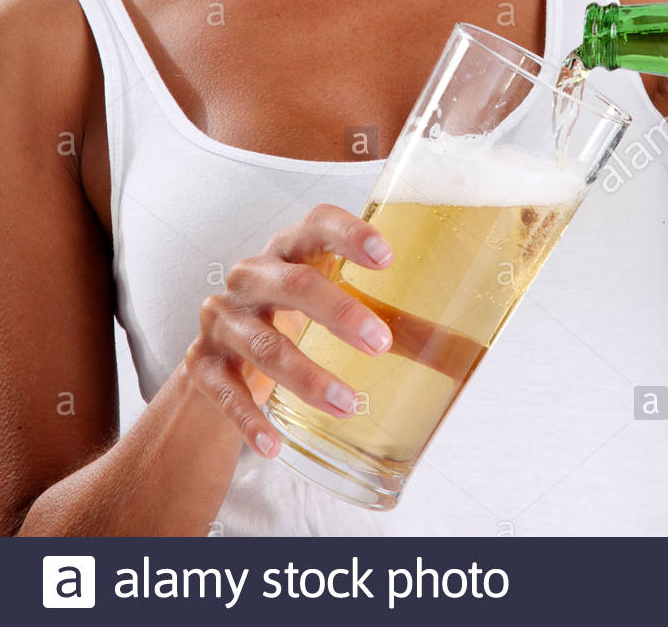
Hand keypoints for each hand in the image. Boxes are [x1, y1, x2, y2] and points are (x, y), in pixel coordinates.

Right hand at [184, 204, 393, 458]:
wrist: (221, 364)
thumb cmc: (295, 322)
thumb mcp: (338, 313)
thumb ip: (398, 326)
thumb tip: (465, 348)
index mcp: (292, 251)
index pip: (317, 224)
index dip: (349, 233)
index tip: (387, 257)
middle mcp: (253, 276)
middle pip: (292, 282)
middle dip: (338, 311)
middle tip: (379, 343)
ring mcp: (223, 319)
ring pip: (262, 343)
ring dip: (307, 376)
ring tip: (350, 404)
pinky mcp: (202, 364)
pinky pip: (225, 391)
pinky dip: (251, 418)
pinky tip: (275, 443)